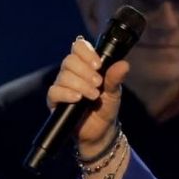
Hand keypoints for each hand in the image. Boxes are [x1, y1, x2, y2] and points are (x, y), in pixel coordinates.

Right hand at [46, 36, 129, 152]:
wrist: (101, 131)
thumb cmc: (106, 108)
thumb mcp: (114, 93)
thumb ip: (115, 78)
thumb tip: (124, 64)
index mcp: (85, 66)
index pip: (79, 47)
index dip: (86, 52)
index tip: (98, 64)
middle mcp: (71, 73)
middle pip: (70, 61)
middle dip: (85, 71)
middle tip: (98, 83)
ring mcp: (62, 86)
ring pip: (63, 76)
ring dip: (80, 84)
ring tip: (93, 96)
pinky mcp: (55, 100)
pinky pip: (54, 91)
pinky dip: (67, 93)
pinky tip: (78, 98)